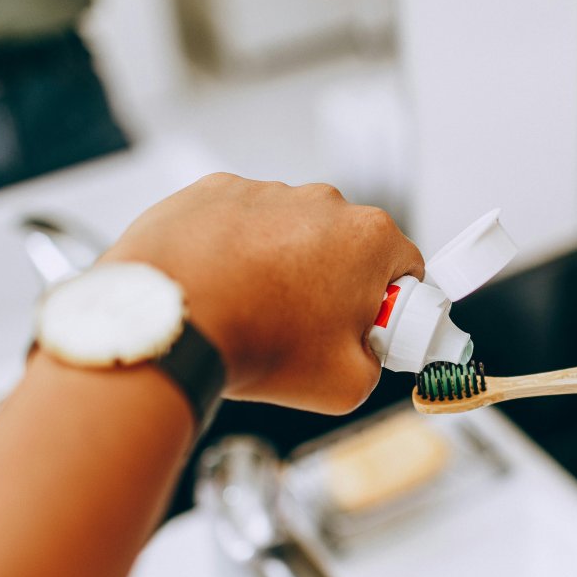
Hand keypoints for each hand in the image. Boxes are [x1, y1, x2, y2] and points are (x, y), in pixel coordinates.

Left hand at [102, 173, 423, 412]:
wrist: (169, 320)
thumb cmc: (255, 343)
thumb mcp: (346, 385)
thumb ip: (374, 364)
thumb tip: (364, 357)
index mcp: (370, 239)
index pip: (407, 269)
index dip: (391, 307)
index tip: (368, 331)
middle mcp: (324, 202)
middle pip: (347, 249)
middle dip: (335, 286)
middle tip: (306, 332)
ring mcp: (268, 192)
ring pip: (292, 234)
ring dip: (282, 267)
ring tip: (252, 313)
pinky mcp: (217, 191)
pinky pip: (240, 223)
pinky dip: (235, 251)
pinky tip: (221, 289)